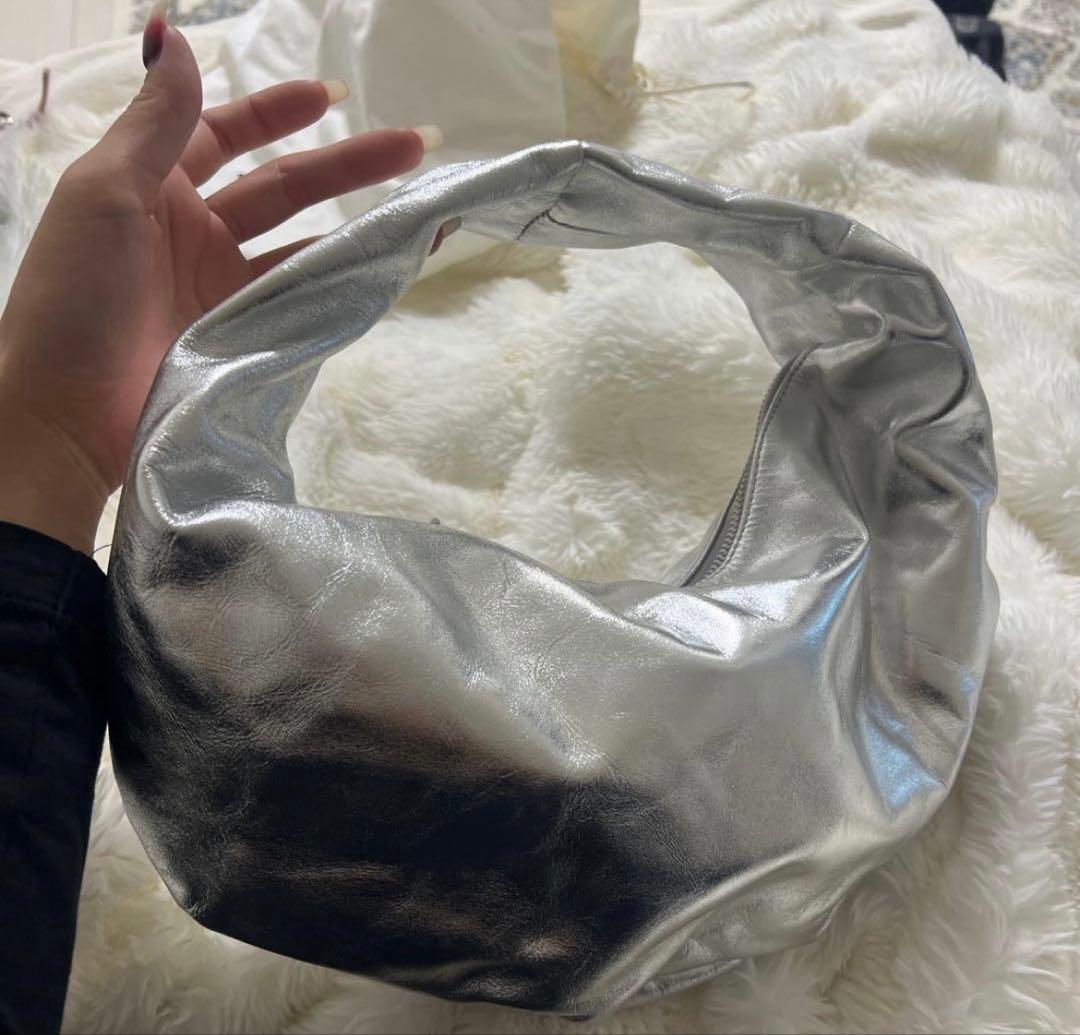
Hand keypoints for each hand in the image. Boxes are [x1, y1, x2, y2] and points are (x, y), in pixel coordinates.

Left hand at [0, 12, 445, 552]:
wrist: (66, 419)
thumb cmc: (76, 298)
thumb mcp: (106, 193)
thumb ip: (155, 119)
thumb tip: (173, 31)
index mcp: (151, 184)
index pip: (224, 133)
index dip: (278, 112)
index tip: (334, 97)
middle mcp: (191, 231)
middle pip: (282, 187)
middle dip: (348, 164)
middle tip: (416, 146)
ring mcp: (219, 288)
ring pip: (302, 244)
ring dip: (358, 227)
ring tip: (420, 214)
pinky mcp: (242, 336)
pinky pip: (300, 298)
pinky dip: (342, 282)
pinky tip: (383, 269)